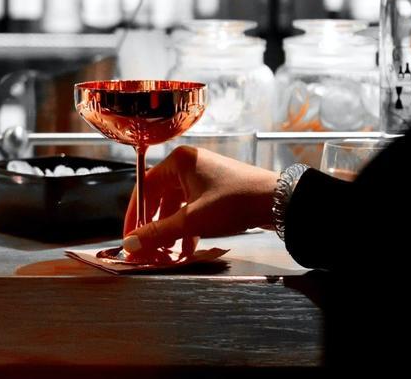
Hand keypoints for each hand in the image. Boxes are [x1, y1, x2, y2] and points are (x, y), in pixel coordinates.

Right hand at [123, 146, 278, 258]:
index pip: (144, 186)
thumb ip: (159, 232)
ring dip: (172, 228)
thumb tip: (131, 243)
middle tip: (147, 245)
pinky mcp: (217, 188)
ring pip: (177, 204)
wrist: (279, 202)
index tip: (130, 235)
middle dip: (155, 224)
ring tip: (169, 250)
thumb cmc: (235, 202)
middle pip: (160, 196)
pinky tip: (189, 245)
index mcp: (179, 161)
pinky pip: (193, 206)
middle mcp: (189, 164)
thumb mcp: (192, 220)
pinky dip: (188, 225)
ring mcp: (204, 175)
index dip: (135, 213)